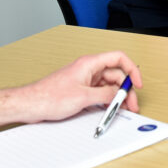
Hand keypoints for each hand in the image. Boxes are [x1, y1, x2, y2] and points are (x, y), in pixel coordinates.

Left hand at [17, 51, 142, 124]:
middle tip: (130, 104)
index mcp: (89, 63)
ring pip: (108, 85)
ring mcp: (84, 80)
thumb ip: (104, 94)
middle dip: (125, 89)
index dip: (131, 70)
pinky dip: (106, 100)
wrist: (31, 104)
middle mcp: (88, 69)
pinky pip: (99, 93)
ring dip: (116, 96)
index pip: (118, 58)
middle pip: (115, 74)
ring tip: (121, 109)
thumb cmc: (49, 96)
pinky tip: (108, 109)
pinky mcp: (80, 90)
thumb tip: (118, 94)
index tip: (137, 83)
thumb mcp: (83, 97)